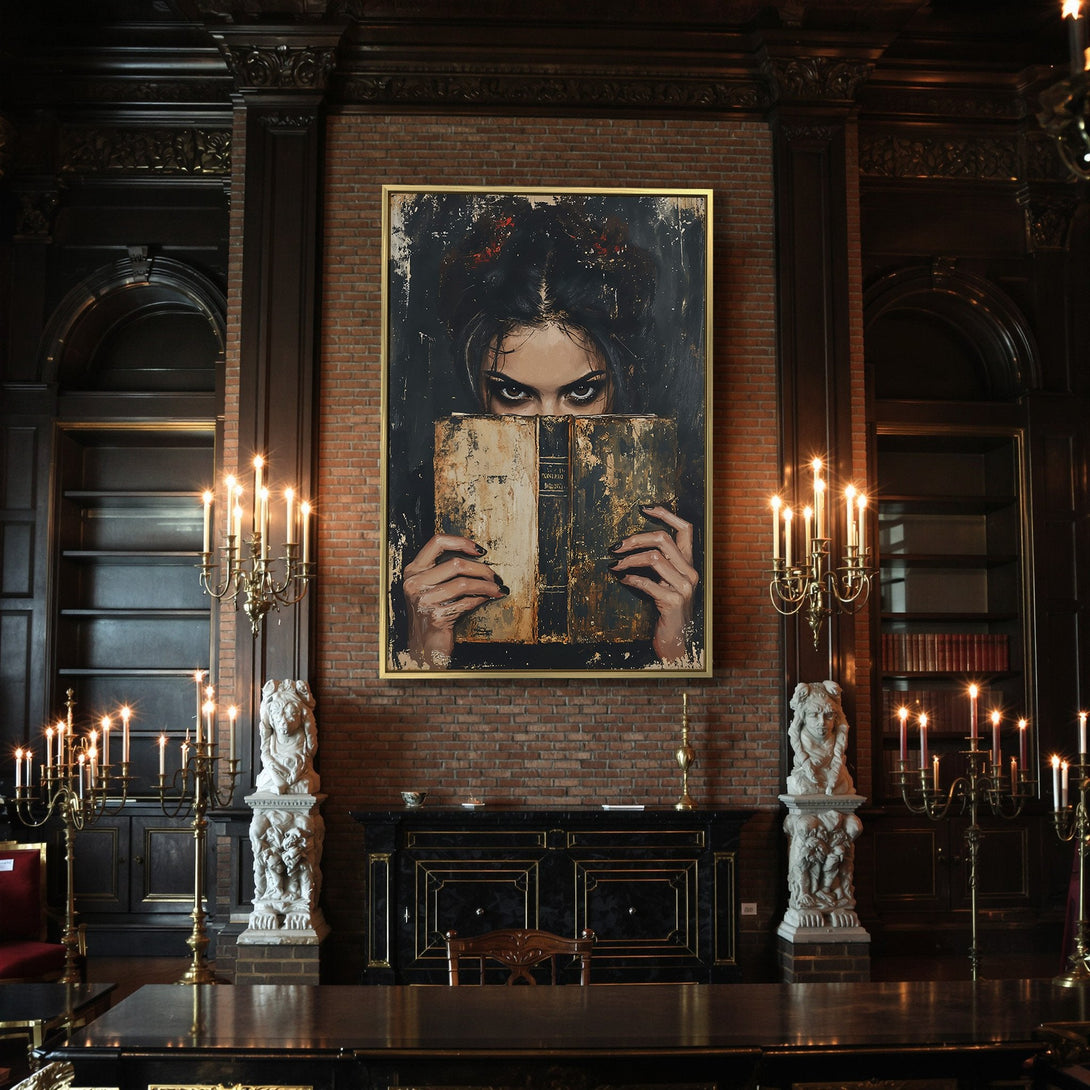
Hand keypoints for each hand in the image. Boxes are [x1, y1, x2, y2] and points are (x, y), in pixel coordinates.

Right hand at [402, 534, 506, 667]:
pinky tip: (485, 600)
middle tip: (495, 577)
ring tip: (496, 589)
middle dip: (482, 569)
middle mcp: (414, 584)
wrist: (425, 646)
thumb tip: (477, 556)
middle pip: (456, 563)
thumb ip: (444, 570)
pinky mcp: (436, 617)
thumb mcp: (431, 587)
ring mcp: (423, 601)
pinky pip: (466, 603)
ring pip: (464, 583)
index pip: (437, 542)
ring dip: (486, 586)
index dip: (461, 541)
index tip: (480, 550)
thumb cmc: (433, 613)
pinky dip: (480, 600)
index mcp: (413, 571)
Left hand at [609, 505, 698, 664]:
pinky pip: (647, 582)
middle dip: (635, 538)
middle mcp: (690, 572)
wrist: (676, 639)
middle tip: (616, 546)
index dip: (666, 514)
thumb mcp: (666, 581)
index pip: (686, 528)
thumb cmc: (666, 608)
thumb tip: (631, 544)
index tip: (644, 508)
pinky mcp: (673, 601)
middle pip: (663, 539)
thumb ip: (660, 564)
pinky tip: (620, 579)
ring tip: (615, 564)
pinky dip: (630, 578)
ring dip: (629, 559)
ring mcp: (684, 587)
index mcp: (689, 563)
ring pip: (654, 557)